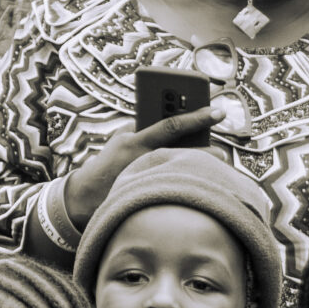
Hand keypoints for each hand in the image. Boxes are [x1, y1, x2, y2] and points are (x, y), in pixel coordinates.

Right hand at [62, 106, 225, 226]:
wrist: (85, 196)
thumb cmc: (109, 161)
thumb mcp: (121, 138)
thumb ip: (143, 128)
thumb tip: (175, 124)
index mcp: (136, 141)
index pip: (172, 125)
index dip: (198, 117)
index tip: (218, 111)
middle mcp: (143, 160)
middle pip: (187, 153)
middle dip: (209, 151)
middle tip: (222, 151)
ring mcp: (147, 179)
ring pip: (185, 171)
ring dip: (201, 169)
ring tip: (213, 168)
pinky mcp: (149, 196)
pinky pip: (177, 187)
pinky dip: (189, 184)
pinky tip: (198, 185)